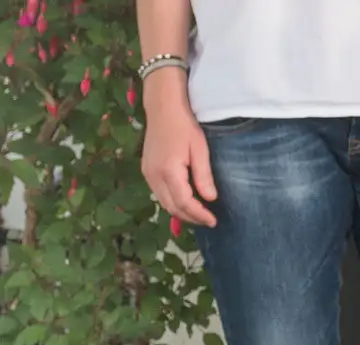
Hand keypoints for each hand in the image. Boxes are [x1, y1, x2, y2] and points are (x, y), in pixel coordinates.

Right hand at [140, 79, 217, 227]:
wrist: (162, 108)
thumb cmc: (184, 125)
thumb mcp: (199, 149)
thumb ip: (203, 176)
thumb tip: (210, 199)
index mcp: (169, 171)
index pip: (184, 203)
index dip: (199, 215)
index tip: (213, 221)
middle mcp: (154, 176)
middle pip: (172, 207)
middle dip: (190, 218)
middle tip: (208, 220)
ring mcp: (147, 174)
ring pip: (163, 202)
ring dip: (180, 212)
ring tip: (198, 214)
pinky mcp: (146, 170)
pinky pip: (159, 193)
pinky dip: (172, 202)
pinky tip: (185, 201)